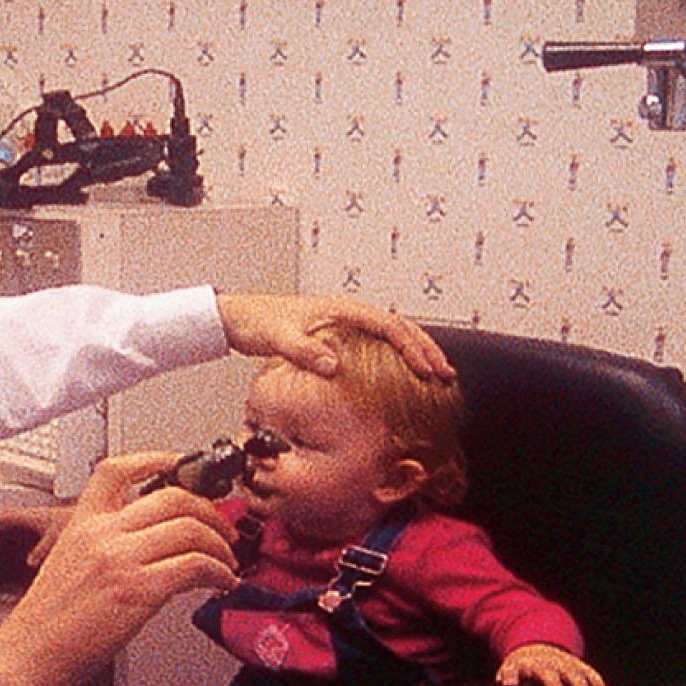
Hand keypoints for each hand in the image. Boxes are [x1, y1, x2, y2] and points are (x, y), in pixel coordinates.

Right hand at [0, 453, 239, 685]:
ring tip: (225, 563)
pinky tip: (219, 583)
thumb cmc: (48, 621)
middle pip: (172, 498)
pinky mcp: (138, 590)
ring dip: (220, 546)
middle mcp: (102, 533)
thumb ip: (105, 545)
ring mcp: (120, 559)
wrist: (28, 653)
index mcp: (82, 522)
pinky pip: (195, 566)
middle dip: (210, 512)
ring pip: (191, 529)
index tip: (184, 466)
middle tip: (222, 530)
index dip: (158, 460)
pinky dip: (218, 572)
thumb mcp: (68, 563)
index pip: (119, 470)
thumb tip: (152, 546)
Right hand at [0, 506, 71, 566]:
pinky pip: (22, 518)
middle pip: (8, 512)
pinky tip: (17, 527)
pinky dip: (14, 521)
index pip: (6, 515)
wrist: (87, 513)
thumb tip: (29, 562)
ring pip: (15, 514)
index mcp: (32, 515)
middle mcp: (33, 512)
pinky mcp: (42, 517)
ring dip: (4, 517)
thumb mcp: (55, 539)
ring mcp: (37, 514)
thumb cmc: (72, 523)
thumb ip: (41, 551)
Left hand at [216, 293, 455, 380]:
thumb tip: (334, 366)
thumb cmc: (258, 322)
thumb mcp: (279, 338)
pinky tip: (399, 374)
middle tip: (446, 374)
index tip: (428, 369)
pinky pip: (376, 343)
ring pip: (391, 335)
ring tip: (434, 374)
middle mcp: (348, 313)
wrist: (239, 317)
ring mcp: (344, 323)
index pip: (390, 326)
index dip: (413, 348)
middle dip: (425, 350)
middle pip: (399, 328)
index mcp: (343, 310)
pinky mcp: (337, 334)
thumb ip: (304, 351)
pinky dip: (394, 356)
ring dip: (414, 352)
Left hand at [496, 644, 609, 685]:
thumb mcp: (509, 670)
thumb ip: (505, 679)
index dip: (513, 678)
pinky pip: (589, 672)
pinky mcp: (577, 664)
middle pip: (549, 673)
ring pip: (573, 673)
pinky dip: (596, 682)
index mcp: (523, 664)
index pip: (516, 670)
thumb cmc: (521, 667)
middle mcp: (544, 662)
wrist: (536, 645)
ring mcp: (562, 661)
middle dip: (554, 684)